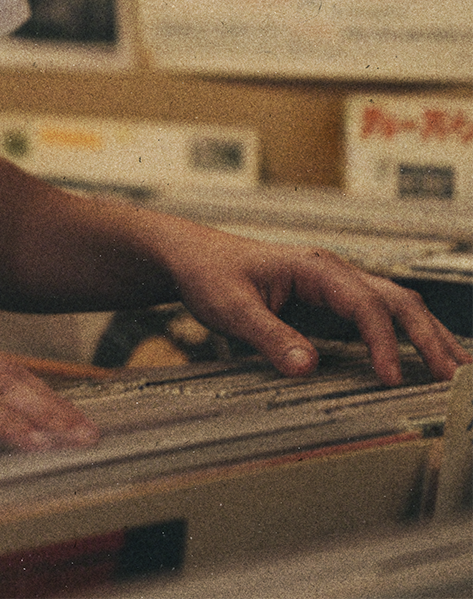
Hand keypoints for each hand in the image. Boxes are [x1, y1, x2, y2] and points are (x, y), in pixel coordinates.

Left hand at [164, 227, 469, 383]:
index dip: (382, 342)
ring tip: (457, 370)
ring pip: (395, 304)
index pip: (363, 304)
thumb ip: (267, 335)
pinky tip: (422, 359)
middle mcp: (331, 272)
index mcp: (312, 267)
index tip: (390, 378)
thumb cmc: (208, 272)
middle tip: (451, 377)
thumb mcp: (229, 306)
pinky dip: (407, 336)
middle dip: (427, 337)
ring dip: (427, 335)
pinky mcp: (331, 303)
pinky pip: (380, 315)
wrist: (190, 257)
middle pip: (395, 299)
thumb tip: (306, 366)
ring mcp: (334, 286)